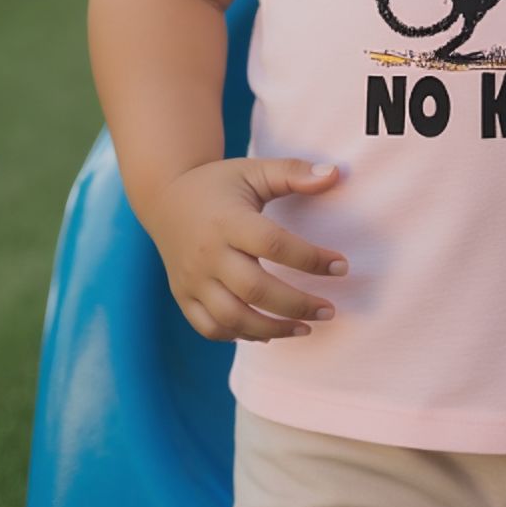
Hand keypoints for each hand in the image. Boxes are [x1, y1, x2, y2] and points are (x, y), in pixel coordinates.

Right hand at [142, 156, 348, 340]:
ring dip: (273, 330)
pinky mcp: (183, 296)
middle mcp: (208, 254)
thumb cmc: (219, 184)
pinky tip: (268, 334)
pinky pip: (211, 328)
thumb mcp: (254, 170)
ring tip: (306, 328)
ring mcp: (192, 279)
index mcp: (228, 220)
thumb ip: (294, 173)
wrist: (164, 198)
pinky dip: (240, 336)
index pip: (274, 244)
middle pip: (255, 290)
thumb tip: (336, 174)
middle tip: (329, 310)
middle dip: (297, 305)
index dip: (311, 259)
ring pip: (232, 317)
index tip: (341, 266)